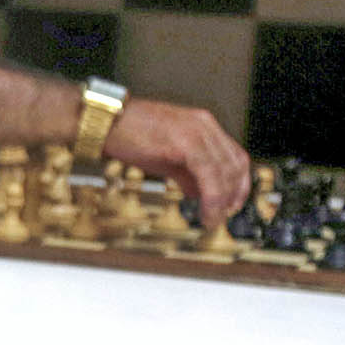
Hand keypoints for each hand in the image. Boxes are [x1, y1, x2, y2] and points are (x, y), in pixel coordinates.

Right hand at [105, 97, 250, 222]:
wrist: (105, 124)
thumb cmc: (128, 136)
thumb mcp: (164, 156)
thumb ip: (186, 173)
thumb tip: (199, 192)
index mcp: (203, 125)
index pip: (234, 155)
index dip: (239, 183)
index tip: (232, 204)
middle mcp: (205, 125)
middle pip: (234, 165)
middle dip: (232, 196)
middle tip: (222, 217)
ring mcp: (197, 132)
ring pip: (225, 172)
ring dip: (222, 201)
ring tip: (213, 219)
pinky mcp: (186, 142)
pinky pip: (208, 174)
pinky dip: (212, 198)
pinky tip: (206, 212)